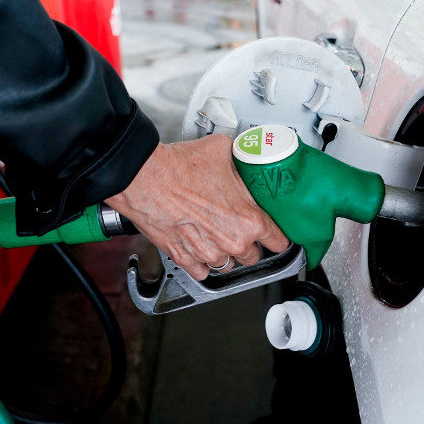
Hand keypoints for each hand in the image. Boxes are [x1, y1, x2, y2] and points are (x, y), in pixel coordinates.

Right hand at [105, 134, 288, 279]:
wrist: (144, 177)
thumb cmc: (179, 167)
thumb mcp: (222, 151)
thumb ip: (240, 162)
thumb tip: (245, 157)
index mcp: (248, 219)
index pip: (279, 241)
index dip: (278, 236)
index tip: (274, 234)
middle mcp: (232, 241)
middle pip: (253, 256)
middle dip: (248, 242)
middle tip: (237, 224)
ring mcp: (208, 253)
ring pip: (227, 264)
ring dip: (224, 251)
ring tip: (214, 232)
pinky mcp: (184, 259)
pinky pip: (202, 272)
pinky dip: (201, 261)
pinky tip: (198, 244)